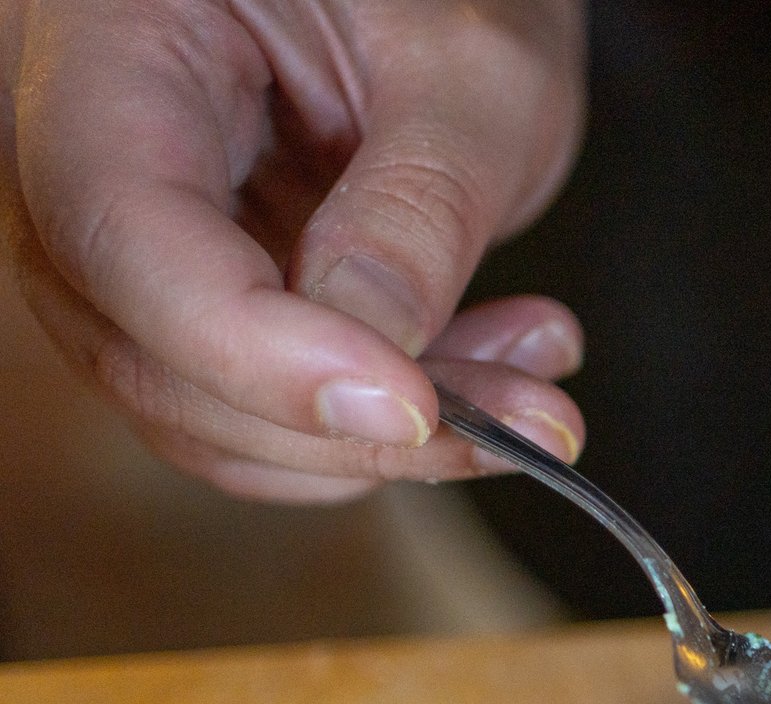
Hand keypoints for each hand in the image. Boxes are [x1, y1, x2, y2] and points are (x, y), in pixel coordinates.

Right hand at [1, 0, 586, 502]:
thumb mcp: (468, 67)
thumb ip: (419, 205)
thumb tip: (372, 359)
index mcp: (112, 42)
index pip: (122, 227)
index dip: (255, 348)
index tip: (406, 406)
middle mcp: (85, 151)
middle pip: (149, 347)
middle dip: (344, 420)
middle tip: (526, 416)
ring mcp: (142, 241)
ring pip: (205, 408)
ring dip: (383, 439)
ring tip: (531, 384)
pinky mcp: (212, 301)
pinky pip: (264, 409)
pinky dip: (388, 427)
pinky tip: (495, 377)